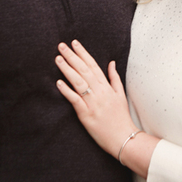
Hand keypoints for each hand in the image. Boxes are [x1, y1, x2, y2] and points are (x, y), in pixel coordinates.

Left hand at [55, 40, 137, 157]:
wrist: (124, 137)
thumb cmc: (121, 117)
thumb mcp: (120, 94)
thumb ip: (114, 78)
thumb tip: (111, 62)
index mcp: (106, 86)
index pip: (93, 65)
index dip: (83, 53)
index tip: (74, 43)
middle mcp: (99, 92)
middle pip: (84, 70)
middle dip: (72, 56)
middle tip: (61, 46)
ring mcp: (93, 103)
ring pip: (78, 82)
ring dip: (67, 69)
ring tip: (58, 59)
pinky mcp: (86, 115)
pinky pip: (75, 100)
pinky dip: (67, 91)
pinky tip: (59, 83)